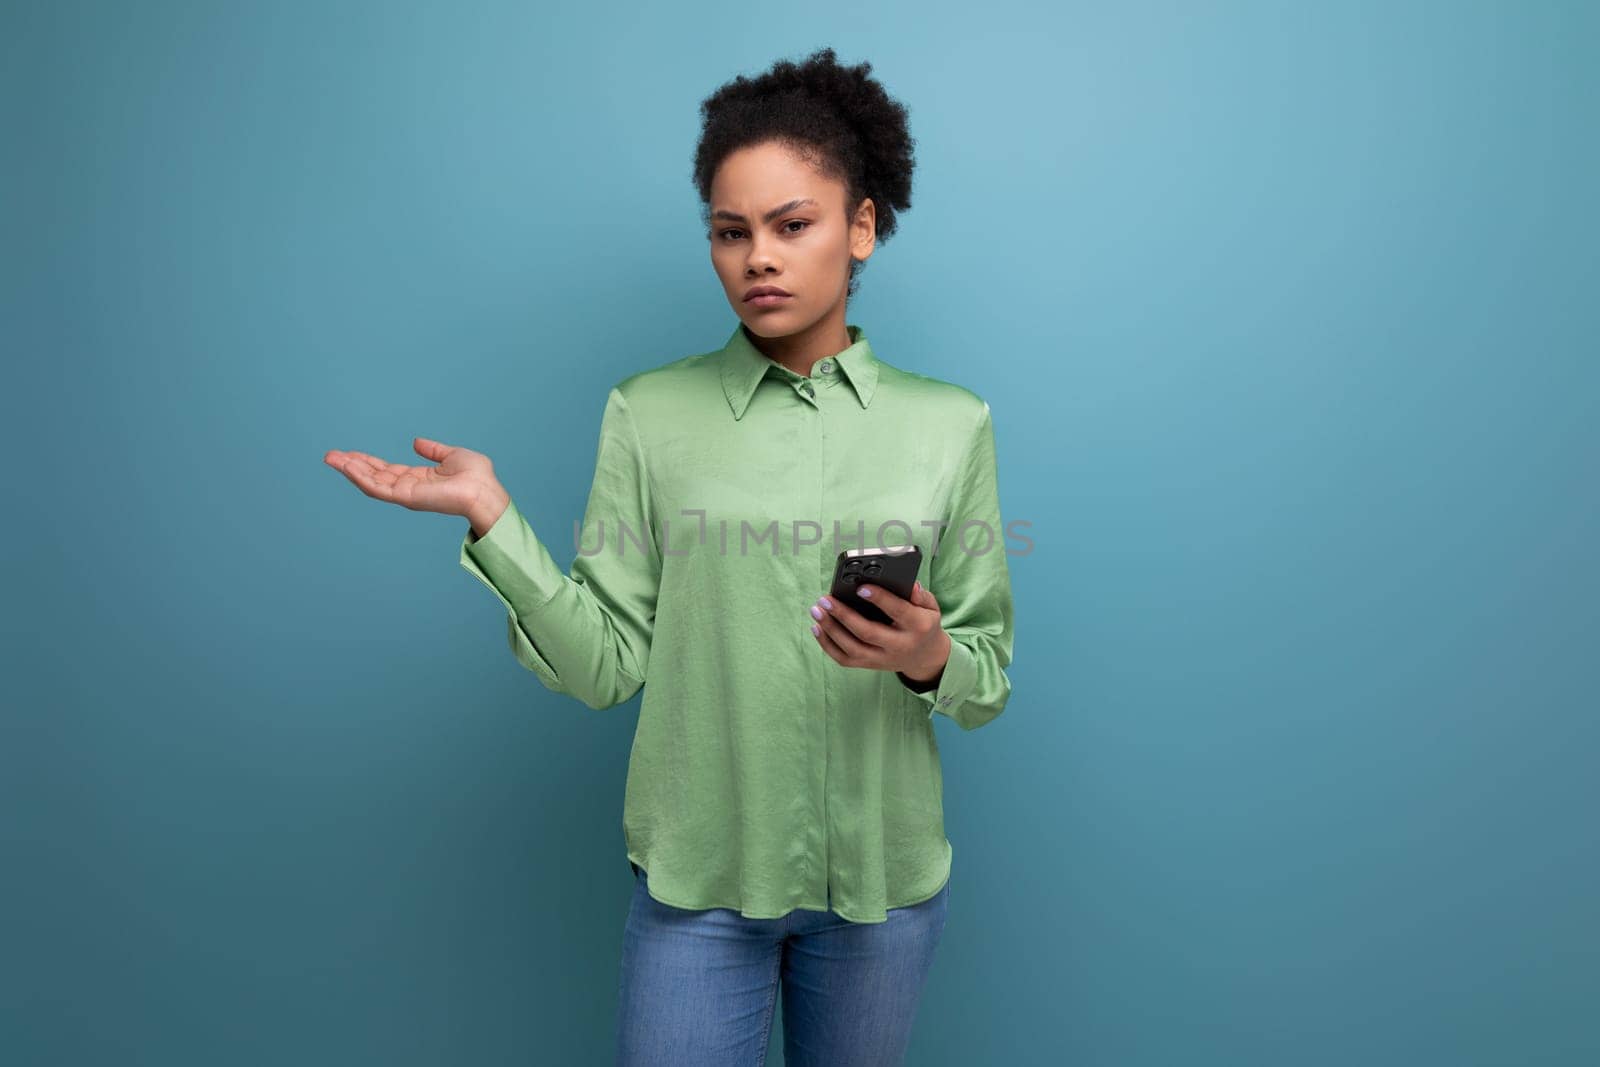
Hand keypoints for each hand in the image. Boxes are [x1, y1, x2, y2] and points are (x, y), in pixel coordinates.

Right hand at [323, 437, 505, 526]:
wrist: (484, 490)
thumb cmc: (476, 476)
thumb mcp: (451, 455)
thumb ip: (433, 450)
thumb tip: (416, 442)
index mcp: (418, 478)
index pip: (386, 470)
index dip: (367, 461)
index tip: (349, 453)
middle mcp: (408, 487)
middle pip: (373, 476)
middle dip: (351, 465)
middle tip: (330, 455)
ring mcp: (405, 494)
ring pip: (370, 482)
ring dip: (350, 470)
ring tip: (331, 458)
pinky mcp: (406, 497)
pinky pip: (378, 489)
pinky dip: (361, 478)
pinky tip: (348, 467)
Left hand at [809, 580, 951, 684]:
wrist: (924, 657)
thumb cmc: (923, 624)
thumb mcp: (931, 607)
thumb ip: (921, 595)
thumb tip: (910, 585)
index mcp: (918, 626)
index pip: (898, 612)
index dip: (880, 599)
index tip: (860, 587)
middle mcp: (899, 645)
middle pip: (868, 633)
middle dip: (844, 615)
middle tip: (826, 599)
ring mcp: (882, 659)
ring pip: (852, 649)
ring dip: (830, 629)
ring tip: (816, 611)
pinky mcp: (869, 665)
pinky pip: (844, 659)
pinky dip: (827, 644)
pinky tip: (817, 627)